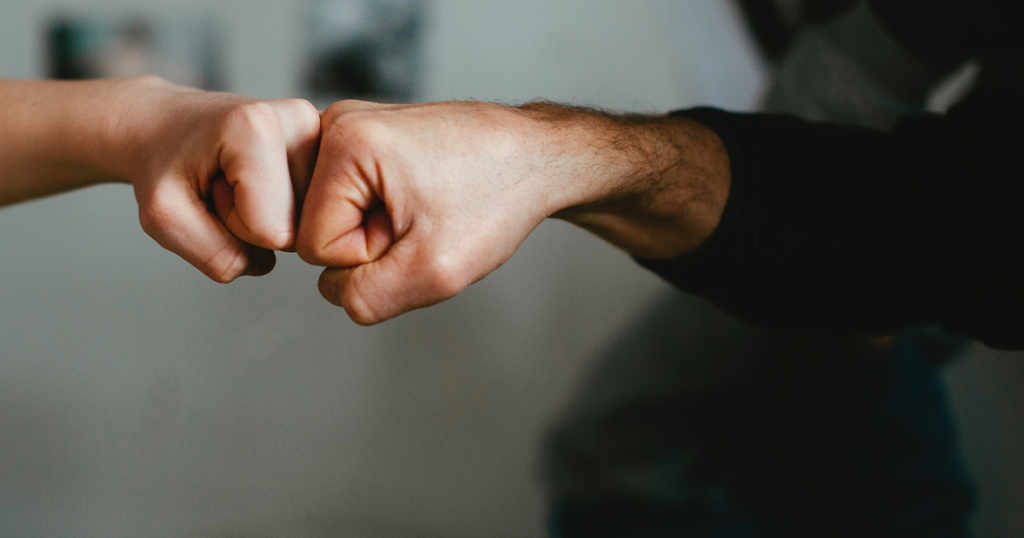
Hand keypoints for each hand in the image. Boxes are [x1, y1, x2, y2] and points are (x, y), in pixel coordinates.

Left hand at [113, 77, 320, 280]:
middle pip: (297, 227)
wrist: (161, 124)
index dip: (234, 227)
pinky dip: (284, 205)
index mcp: (258, 127)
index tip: (211, 190)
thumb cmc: (160, 162)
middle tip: (223, 185)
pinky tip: (261, 178)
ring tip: (236, 179)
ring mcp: (320, 130)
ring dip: (268, 214)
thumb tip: (268, 262)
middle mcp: (300, 119)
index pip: (272, 232)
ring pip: (310, 221)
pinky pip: (316, 207)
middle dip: (254, 221)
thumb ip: (217, 255)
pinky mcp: (328, 142)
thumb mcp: (163, 218)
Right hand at [296, 100, 728, 323]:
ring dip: (382, 231)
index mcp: (345, 141)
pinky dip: (388, 215)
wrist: (538, 157)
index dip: (371, 256)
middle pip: (319, 230)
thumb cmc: (499, 197)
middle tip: (427, 219)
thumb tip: (334, 292)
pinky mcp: (364, 141)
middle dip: (374, 243)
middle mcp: (337, 124)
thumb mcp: (434, 270)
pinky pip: (353, 205)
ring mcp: (350, 129)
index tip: (420, 228)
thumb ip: (366, 297)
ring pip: (337, 221)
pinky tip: (422, 201)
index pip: (315, 247)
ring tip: (427, 208)